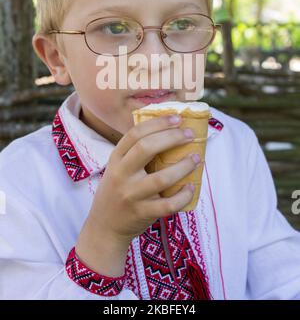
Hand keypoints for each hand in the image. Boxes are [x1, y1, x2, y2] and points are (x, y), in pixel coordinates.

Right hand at [86, 113, 198, 244]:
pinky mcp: (141, 213)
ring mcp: (131, 195)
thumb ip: (135, 152)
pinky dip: (183, 196)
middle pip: (146, 148)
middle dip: (172, 138)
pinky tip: (191, 187)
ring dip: (183, 166)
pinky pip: (167, 205)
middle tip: (189, 134)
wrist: (104, 227)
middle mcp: (121, 174)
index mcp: (116, 159)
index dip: (158, 123)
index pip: (135, 134)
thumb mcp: (118, 168)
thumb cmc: (118, 191)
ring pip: (161, 178)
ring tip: (196, 158)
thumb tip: (169, 130)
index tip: (177, 118)